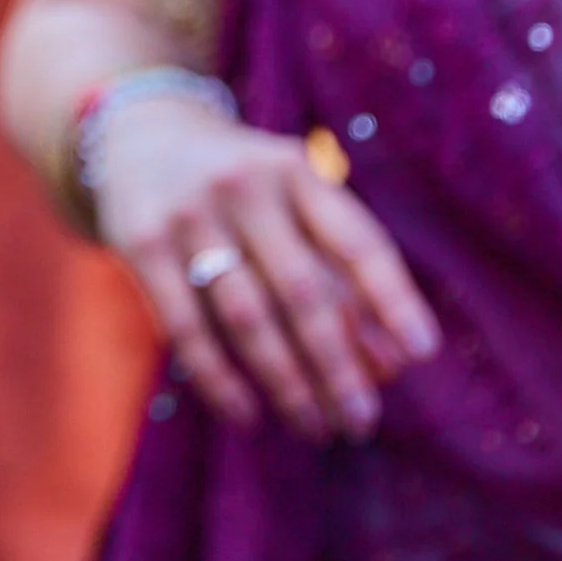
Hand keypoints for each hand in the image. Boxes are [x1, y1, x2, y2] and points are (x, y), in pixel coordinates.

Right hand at [93, 96, 440, 442]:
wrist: (138, 133)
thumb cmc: (241, 183)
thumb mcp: (293, 195)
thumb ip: (341, 264)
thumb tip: (394, 358)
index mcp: (295, 170)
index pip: (355, 240)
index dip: (392, 297)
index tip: (423, 353)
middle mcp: (244, 185)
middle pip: (302, 290)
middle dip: (338, 365)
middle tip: (361, 420)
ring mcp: (190, 214)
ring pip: (248, 317)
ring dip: (287, 382)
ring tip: (314, 427)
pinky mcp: (143, 244)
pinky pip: (187, 328)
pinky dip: (220, 379)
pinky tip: (247, 414)